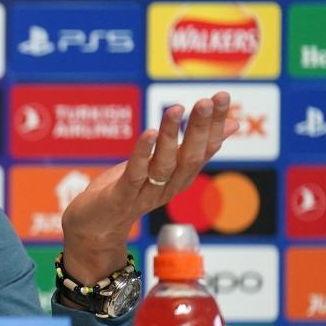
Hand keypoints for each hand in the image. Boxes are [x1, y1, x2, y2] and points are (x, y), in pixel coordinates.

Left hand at [60, 92, 238, 284]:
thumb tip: (231, 123)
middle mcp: (168, 187)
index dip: (215, 124)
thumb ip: (191, 146)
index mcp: (180, 177)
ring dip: (171, 136)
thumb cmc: (128, 191)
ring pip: (164, 164)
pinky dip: (142, 153)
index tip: (223, 96)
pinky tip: (149, 133)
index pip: (204, 149)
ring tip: (176, 109)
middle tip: (208, 101)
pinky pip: (135, 174)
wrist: (93, 229)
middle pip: (190, 157)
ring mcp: (145, 193)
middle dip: (200, 128)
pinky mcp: (121, 197)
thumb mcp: (163, 164)